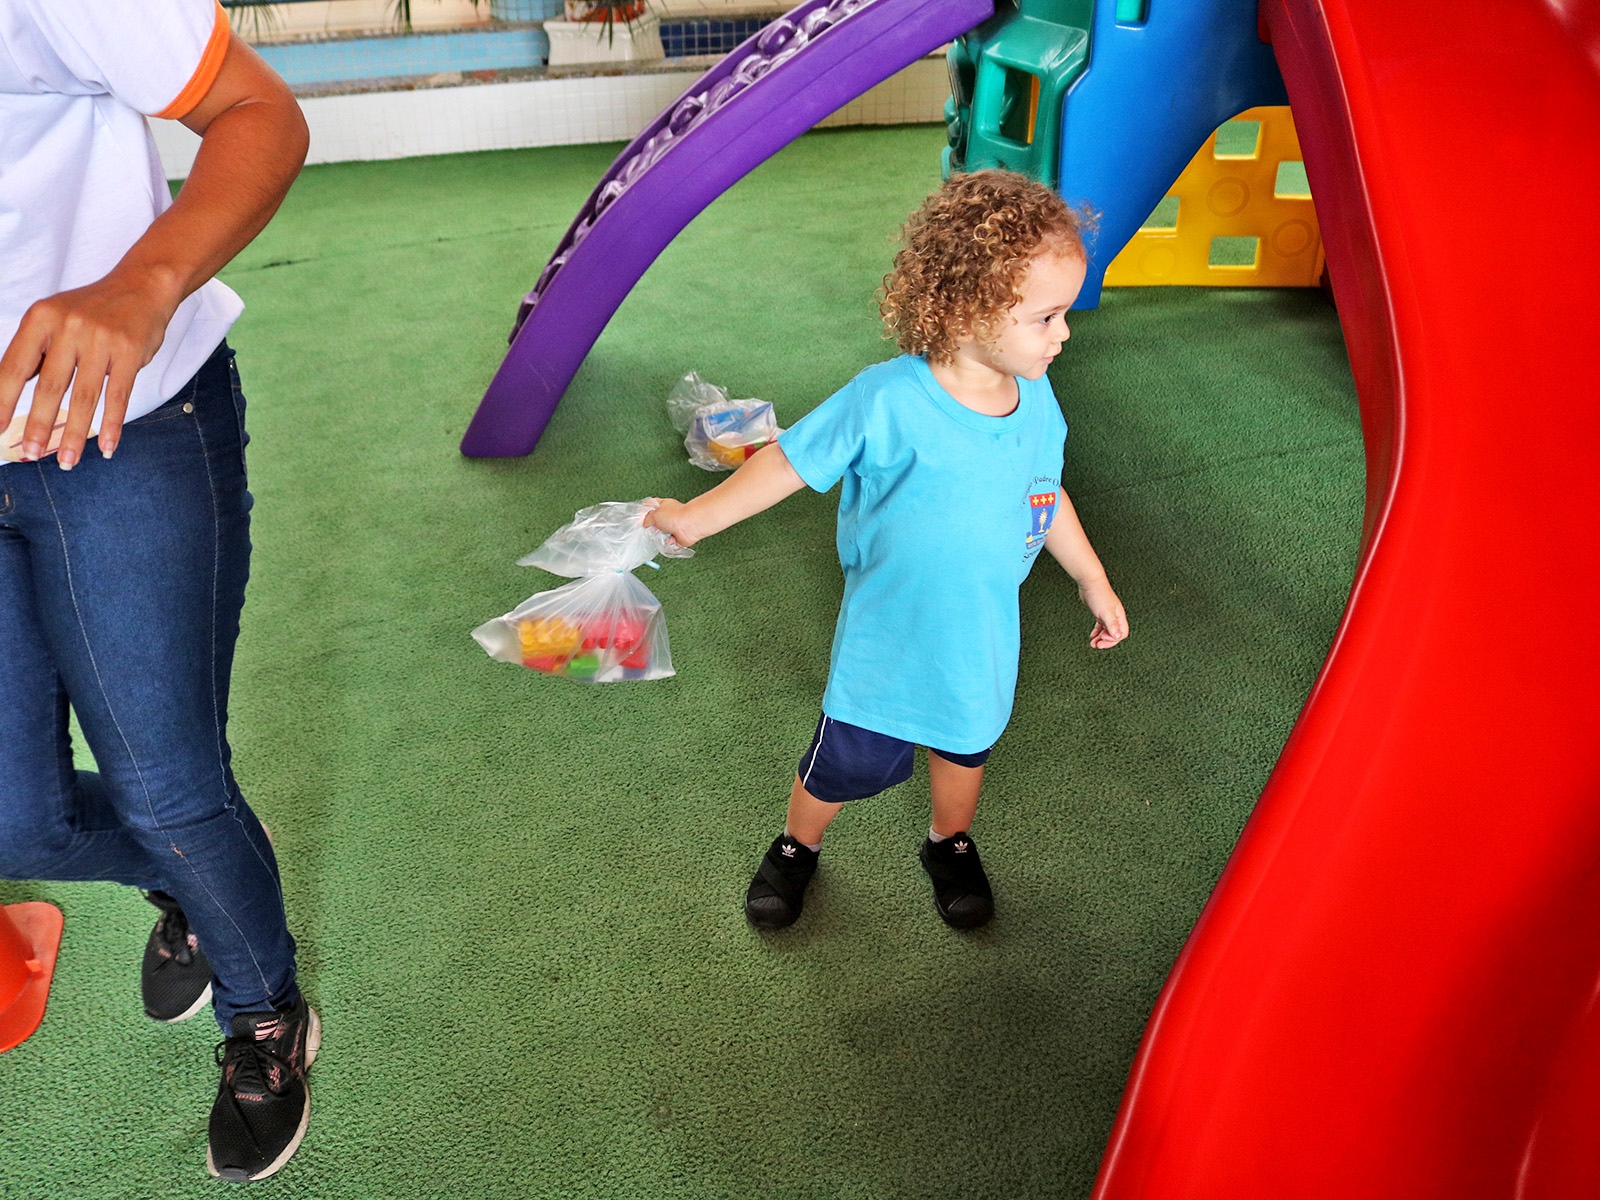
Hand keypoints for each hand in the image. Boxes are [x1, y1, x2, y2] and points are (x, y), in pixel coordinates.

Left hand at [0, 266, 182, 466]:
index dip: (2, 401)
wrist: (142, 286)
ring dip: (75, 434)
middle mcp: (69, 326)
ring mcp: (102, 339)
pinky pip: (119, 396)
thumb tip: (8, 392)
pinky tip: (108, 448)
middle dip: (39, 425)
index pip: (14, 366)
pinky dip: (113, 425)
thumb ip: (35, 353)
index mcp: (40, 318)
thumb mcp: (55, 320)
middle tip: (31, 453)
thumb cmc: (92, 310)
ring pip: (85, 396)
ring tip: (68, 461)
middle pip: (50, 386)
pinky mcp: (131, 352)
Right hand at [643, 497, 699, 546]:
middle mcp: (670, 516)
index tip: (641, 518)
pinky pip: (669, 543)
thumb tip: (644, 523)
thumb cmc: (674, 516)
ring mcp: (675, 527)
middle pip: (657, 523)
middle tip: (653, 528)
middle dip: (653, 528)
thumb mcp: (654, 514)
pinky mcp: (679, 537)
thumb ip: (646, 518)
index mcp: (664, 505)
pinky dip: (669, 543)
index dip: (646, 512)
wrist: (689, 526)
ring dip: (661, 536)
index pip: (653, 506)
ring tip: (663, 534)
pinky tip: (671, 539)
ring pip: (662, 534)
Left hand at [1078, 577, 1128, 649]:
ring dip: (1100, 638)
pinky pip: (1100, 626)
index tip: (1103, 638)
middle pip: (1114, 634)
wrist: (1090, 583)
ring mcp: (1107, 615)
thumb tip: (1118, 636)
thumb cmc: (1099, 595)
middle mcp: (1115, 616)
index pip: (1122, 633)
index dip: (1113, 639)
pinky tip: (1092, 636)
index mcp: (1119, 616)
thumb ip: (1112, 625)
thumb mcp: (1106, 612)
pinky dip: (1097, 632)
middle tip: (1097, 645)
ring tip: (1093, 644)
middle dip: (1106, 641)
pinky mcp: (1099, 613)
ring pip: (1106, 631)